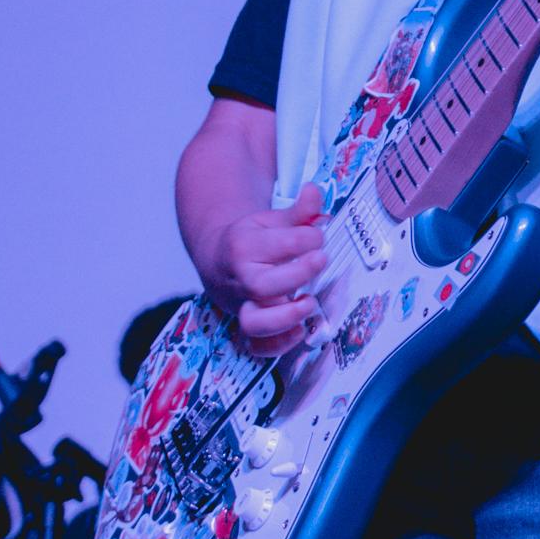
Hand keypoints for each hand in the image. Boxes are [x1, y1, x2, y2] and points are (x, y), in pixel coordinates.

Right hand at [208, 181, 328, 356]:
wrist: (218, 259)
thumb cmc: (252, 240)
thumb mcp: (271, 220)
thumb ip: (299, 211)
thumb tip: (316, 192)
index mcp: (244, 246)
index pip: (279, 244)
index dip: (308, 238)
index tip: (320, 235)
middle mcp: (240, 279)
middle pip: (264, 285)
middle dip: (298, 274)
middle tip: (321, 260)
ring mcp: (242, 306)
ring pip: (255, 322)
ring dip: (285, 317)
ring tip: (310, 303)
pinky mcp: (246, 327)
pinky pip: (257, 347)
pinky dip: (277, 346)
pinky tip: (300, 331)